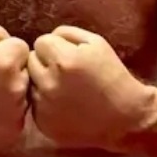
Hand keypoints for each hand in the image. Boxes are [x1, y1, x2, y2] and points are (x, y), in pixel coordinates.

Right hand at [0, 24, 30, 150]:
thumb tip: (10, 40)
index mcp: (6, 61)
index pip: (21, 47)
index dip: (4, 51)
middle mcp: (17, 86)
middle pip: (25, 71)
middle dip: (11, 72)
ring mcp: (17, 112)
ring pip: (24, 94)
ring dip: (11, 93)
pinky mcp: (14, 131)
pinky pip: (18, 116)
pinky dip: (7, 114)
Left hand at [27, 25, 152, 150]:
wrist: (125, 118)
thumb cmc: (112, 75)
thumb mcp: (97, 43)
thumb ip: (67, 33)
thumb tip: (48, 37)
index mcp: (64, 61)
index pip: (41, 42)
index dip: (55, 46)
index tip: (67, 55)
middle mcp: (50, 83)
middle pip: (30, 61)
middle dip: (45, 62)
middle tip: (65, 72)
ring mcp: (44, 106)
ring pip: (30, 82)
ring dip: (43, 82)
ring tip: (65, 88)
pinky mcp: (43, 123)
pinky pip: (34, 104)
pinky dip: (45, 102)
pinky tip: (64, 104)